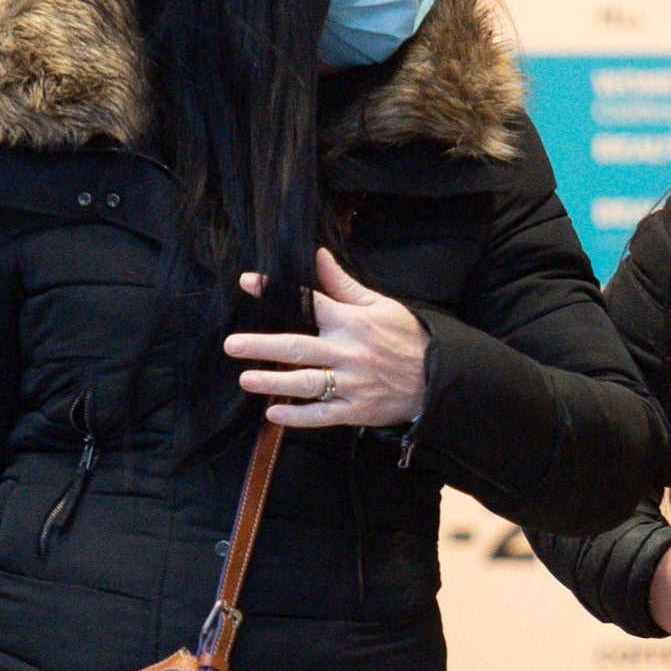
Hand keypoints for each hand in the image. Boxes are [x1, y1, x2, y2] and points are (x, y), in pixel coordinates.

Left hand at [224, 249, 428, 428]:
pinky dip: (298, 416)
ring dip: (273, 382)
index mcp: (351, 322)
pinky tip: (275, 414)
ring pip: (306, 383)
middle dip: (262, 346)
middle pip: (298, 347)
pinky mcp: (356, 410)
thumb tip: (319, 255)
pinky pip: (322, 415)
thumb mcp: (378, 304)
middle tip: (232, 345)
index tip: (247, 283)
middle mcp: (348, 352)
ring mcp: (351, 384)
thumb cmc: (406, 337)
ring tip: (246, 379)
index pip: (309, 302)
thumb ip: (343, 284)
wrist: (438, 377)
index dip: (276, 292)